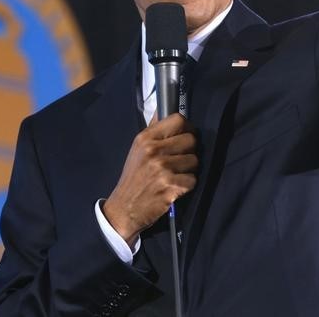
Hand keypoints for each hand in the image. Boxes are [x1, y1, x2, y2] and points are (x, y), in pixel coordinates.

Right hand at [102, 113, 197, 246]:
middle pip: (191, 140)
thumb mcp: (137, 150)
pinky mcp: (171, 186)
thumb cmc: (133, 178)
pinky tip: (174, 187)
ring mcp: (163, 168)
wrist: (124, 208)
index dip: (186, 128)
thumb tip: (165, 110)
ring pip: (194, 160)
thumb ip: (153, 130)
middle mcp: (154, 150)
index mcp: (145, 138)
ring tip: (175, 175)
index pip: (178, 120)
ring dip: (189, 170)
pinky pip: (193, 179)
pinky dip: (187, 185)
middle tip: (178, 160)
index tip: (184, 136)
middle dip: (189, 151)